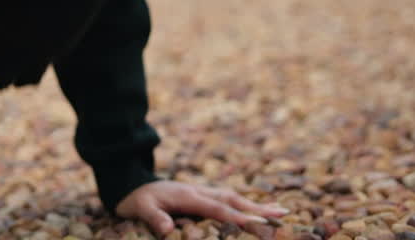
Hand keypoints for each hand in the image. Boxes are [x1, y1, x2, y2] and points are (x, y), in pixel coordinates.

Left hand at [115, 180, 287, 235]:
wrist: (130, 183)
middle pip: (233, 200)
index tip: (256, 223)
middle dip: (258, 208)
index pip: (217, 208)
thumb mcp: (140, 208)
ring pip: (234, 198)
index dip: (236, 216)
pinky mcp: (201, 196)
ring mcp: (201, 192)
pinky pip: (227, 200)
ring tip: (279, 211)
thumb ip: (154, 217)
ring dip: (256, 205)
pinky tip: (255, 210)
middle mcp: (199, 191)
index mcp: (188, 195)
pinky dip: (244, 205)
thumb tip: (169, 230)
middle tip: (283, 214)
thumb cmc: (136, 199)